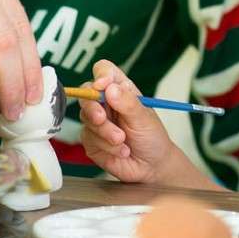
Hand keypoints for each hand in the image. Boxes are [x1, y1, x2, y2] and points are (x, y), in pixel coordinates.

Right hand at [80, 60, 209, 188]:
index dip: (100, 75)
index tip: (102, 86)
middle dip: (93, 108)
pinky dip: (106, 146)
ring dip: (105, 133)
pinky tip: (120, 151)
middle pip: (86, 93)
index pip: (104, 71)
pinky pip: (89, 138)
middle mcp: (106, 103)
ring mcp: (96, 121)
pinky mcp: (91, 140)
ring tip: (123, 142)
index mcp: (121, 90)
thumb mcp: (144, 118)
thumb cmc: (152, 137)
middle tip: (103, 119)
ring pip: (86, 119)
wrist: (152, 166)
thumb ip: (127, 102)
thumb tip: (109, 88)